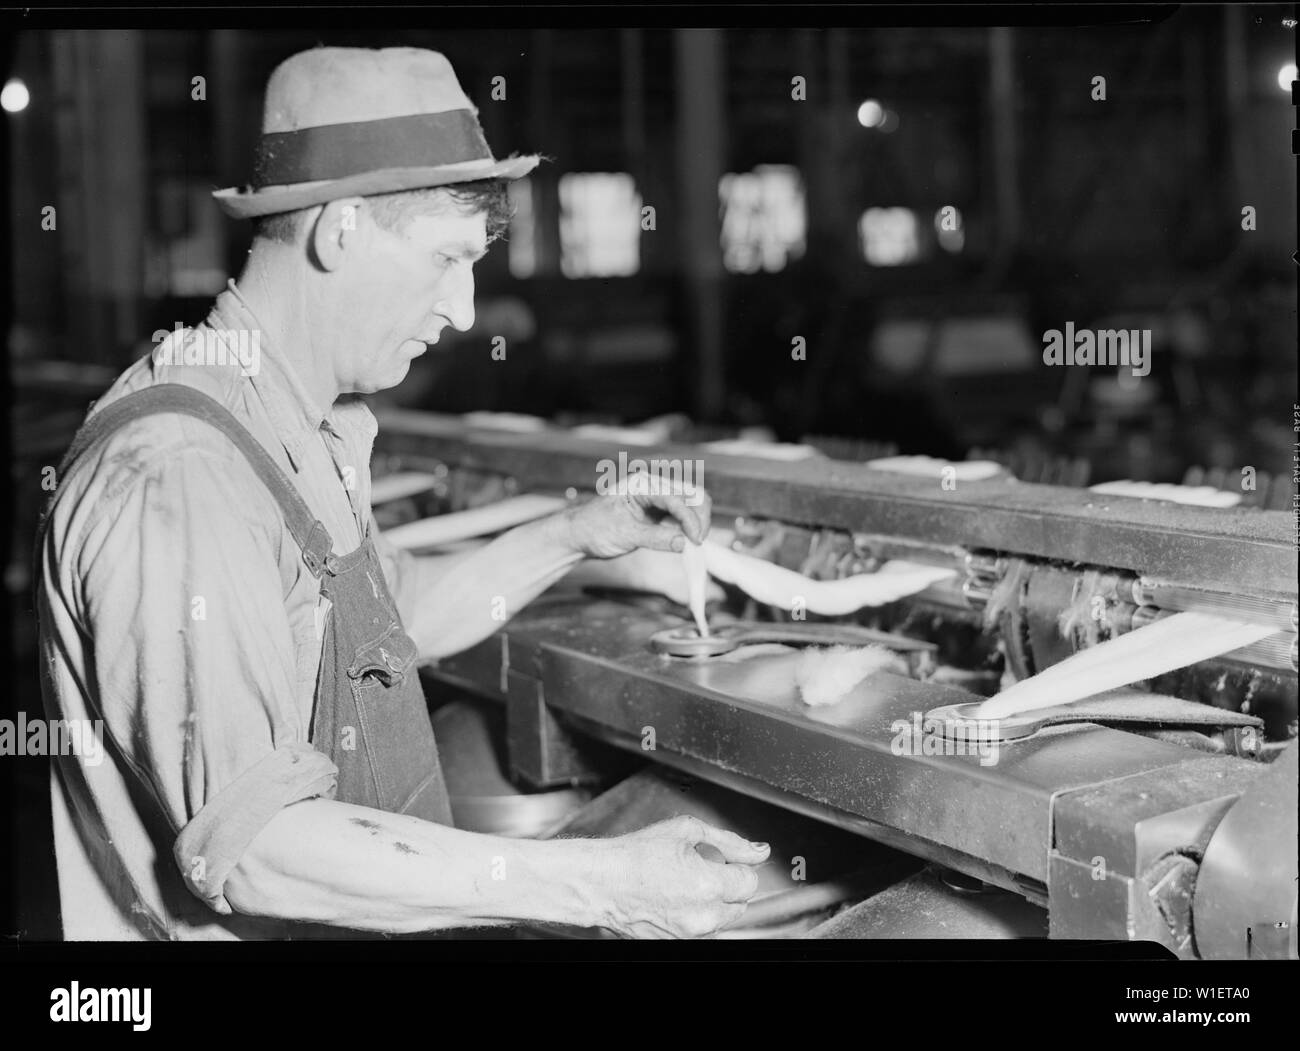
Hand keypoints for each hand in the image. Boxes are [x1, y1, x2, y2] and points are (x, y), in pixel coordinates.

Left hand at [564, 481, 711, 559]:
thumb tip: (684, 543)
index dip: (690, 519)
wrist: (579, 534)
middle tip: (698, 542)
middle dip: (699, 518)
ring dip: (696, 523)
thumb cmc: (594, 529)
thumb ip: (656, 538)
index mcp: (642, 484)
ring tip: (692, 544)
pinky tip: (685, 541)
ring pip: (691, 504)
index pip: (676, 497)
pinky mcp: (659, 511)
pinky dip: (688, 528)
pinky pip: (682, 516)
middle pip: (692, 495)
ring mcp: (657, 498)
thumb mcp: (625, 535)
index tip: (695, 541)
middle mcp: (653, 486)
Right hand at [592, 815, 768, 938]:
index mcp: (708, 885)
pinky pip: (703, 930)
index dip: (738, 866)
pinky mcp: (678, 944)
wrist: (602, 882)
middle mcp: (702, 916)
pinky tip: (676, 897)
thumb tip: (760, 851)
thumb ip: (729, 841)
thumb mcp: (686, 831)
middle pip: (740, 904)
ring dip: (714, 902)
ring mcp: (690, 934)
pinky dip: (698, 915)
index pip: (749, 882)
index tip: (722, 859)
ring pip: (723, 919)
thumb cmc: (637, 854)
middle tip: (701, 867)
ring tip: (684, 882)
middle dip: (728, 884)